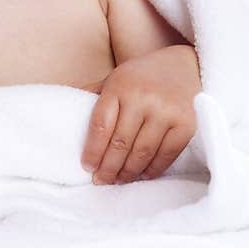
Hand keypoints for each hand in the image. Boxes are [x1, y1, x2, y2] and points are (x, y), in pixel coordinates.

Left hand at [80, 44, 200, 184]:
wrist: (186, 66)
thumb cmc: (142, 77)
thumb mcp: (115, 78)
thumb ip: (92, 95)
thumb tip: (62, 113)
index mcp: (120, 86)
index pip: (100, 124)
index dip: (92, 150)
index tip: (87, 167)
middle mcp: (143, 97)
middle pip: (120, 143)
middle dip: (108, 167)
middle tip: (100, 181)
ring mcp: (166, 111)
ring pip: (142, 152)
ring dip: (128, 172)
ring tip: (119, 181)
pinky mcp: (186, 124)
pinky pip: (166, 154)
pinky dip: (153, 169)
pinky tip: (142, 174)